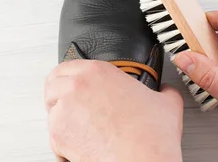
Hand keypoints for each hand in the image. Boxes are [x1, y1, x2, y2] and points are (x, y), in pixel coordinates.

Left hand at [44, 60, 183, 161]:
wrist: (143, 161)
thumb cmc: (150, 136)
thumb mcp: (166, 102)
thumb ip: (163, 91)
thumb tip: (166, 91)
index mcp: (99, 72)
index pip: (67, 66)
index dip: (68, 77)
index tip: (72, 85)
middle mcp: (77, 86)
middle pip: (52, 84)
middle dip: (58, 95)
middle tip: (69, 106)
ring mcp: (64, 111)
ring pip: (51, 111)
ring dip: (61, 119)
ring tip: (79, 129)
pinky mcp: (58, 135)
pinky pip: (53, 138)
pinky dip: (64, 144)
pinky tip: (82, 145)